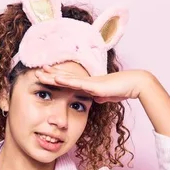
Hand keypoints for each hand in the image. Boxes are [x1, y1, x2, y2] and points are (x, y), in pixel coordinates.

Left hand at [34, 65, 153, 103]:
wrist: (134, 84)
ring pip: (67, 77)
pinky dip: (65, 80)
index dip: (56, 78)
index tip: (44, 76)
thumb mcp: (107, 96)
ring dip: (53, 75)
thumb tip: (95, 100)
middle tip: (35, 70)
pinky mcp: (93, 85)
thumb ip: (99, 97)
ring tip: (40, 71)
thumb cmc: (122, 89)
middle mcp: (86, 80)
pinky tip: (56, 78)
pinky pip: (76, 83)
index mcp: (88, 84)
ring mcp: (88, 81)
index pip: (68, 81)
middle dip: (49, 74)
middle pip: (64, 76)